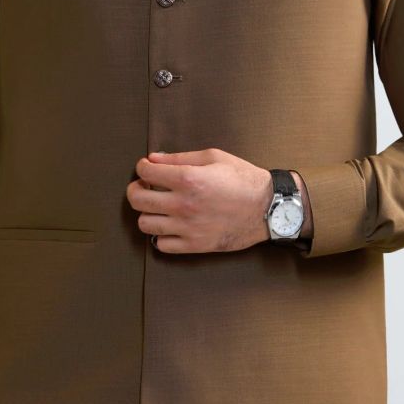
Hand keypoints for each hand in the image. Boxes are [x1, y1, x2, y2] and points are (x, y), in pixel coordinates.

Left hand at [126, 147, 274, 252]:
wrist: (267, 207)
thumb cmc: (243, 179)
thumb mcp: (214, 157)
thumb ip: (180, 158)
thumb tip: (153, 159)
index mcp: (187, 179)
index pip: (145, 173)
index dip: (142, 167)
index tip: (146, 168)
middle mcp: (183, 205)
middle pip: (137, 200)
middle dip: (136, 189)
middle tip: (144, 186)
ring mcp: (187, 228)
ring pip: (145, 224)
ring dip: (147, 213)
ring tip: (157, 207)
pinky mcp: (195, 245)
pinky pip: (161, 245)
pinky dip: (160, 235)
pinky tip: (169, 225)